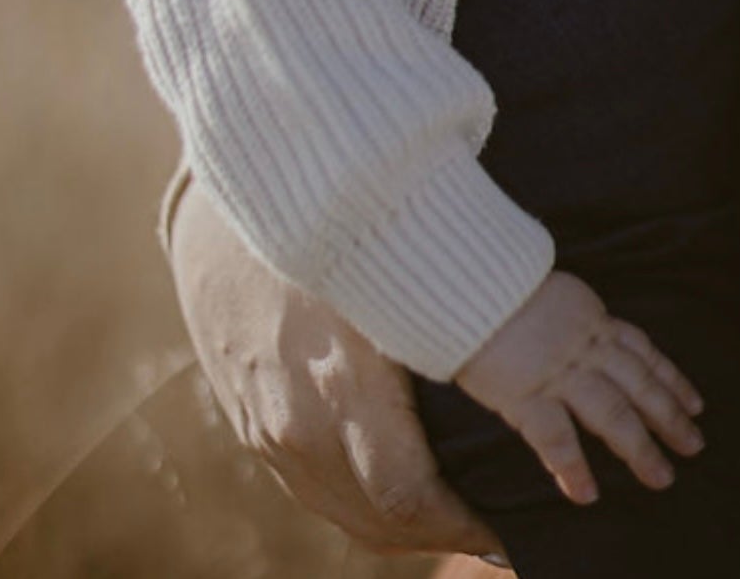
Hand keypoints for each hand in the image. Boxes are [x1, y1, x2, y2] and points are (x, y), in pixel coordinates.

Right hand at [169, 174, 505, 556]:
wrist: (225, 205)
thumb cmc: (326, 228)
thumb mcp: (387, 274)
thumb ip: (444, 326)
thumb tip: (514, 365)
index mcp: (340, 389)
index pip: (406, 497)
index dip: (459, 528)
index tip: (503, 531)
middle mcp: (297, 425)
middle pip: (376, 520)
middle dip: (437, 535)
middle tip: (488, 531)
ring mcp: (266, 430)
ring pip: (341, 512)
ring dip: (397, 529)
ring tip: (449, 520)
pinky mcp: (249, 423)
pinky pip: (308, 489)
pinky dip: (354, 505)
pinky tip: (387, 494)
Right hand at [455, 269, 705, 506]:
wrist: (462, 276)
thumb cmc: (491, 278)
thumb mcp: (543, 286)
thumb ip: (564, 311)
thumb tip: (574, 324)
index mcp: (588, 317)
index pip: (641, 349)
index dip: (670, 377)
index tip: (695, 402)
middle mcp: (583, 345)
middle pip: (638, 384)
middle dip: (669, 416)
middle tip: (695, 445)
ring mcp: (558, 371)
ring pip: (612, 412)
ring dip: (640, 447)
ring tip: (662, 477)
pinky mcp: (525, 394)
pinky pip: (556, 438)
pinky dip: (573, 467)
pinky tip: (586, 494)